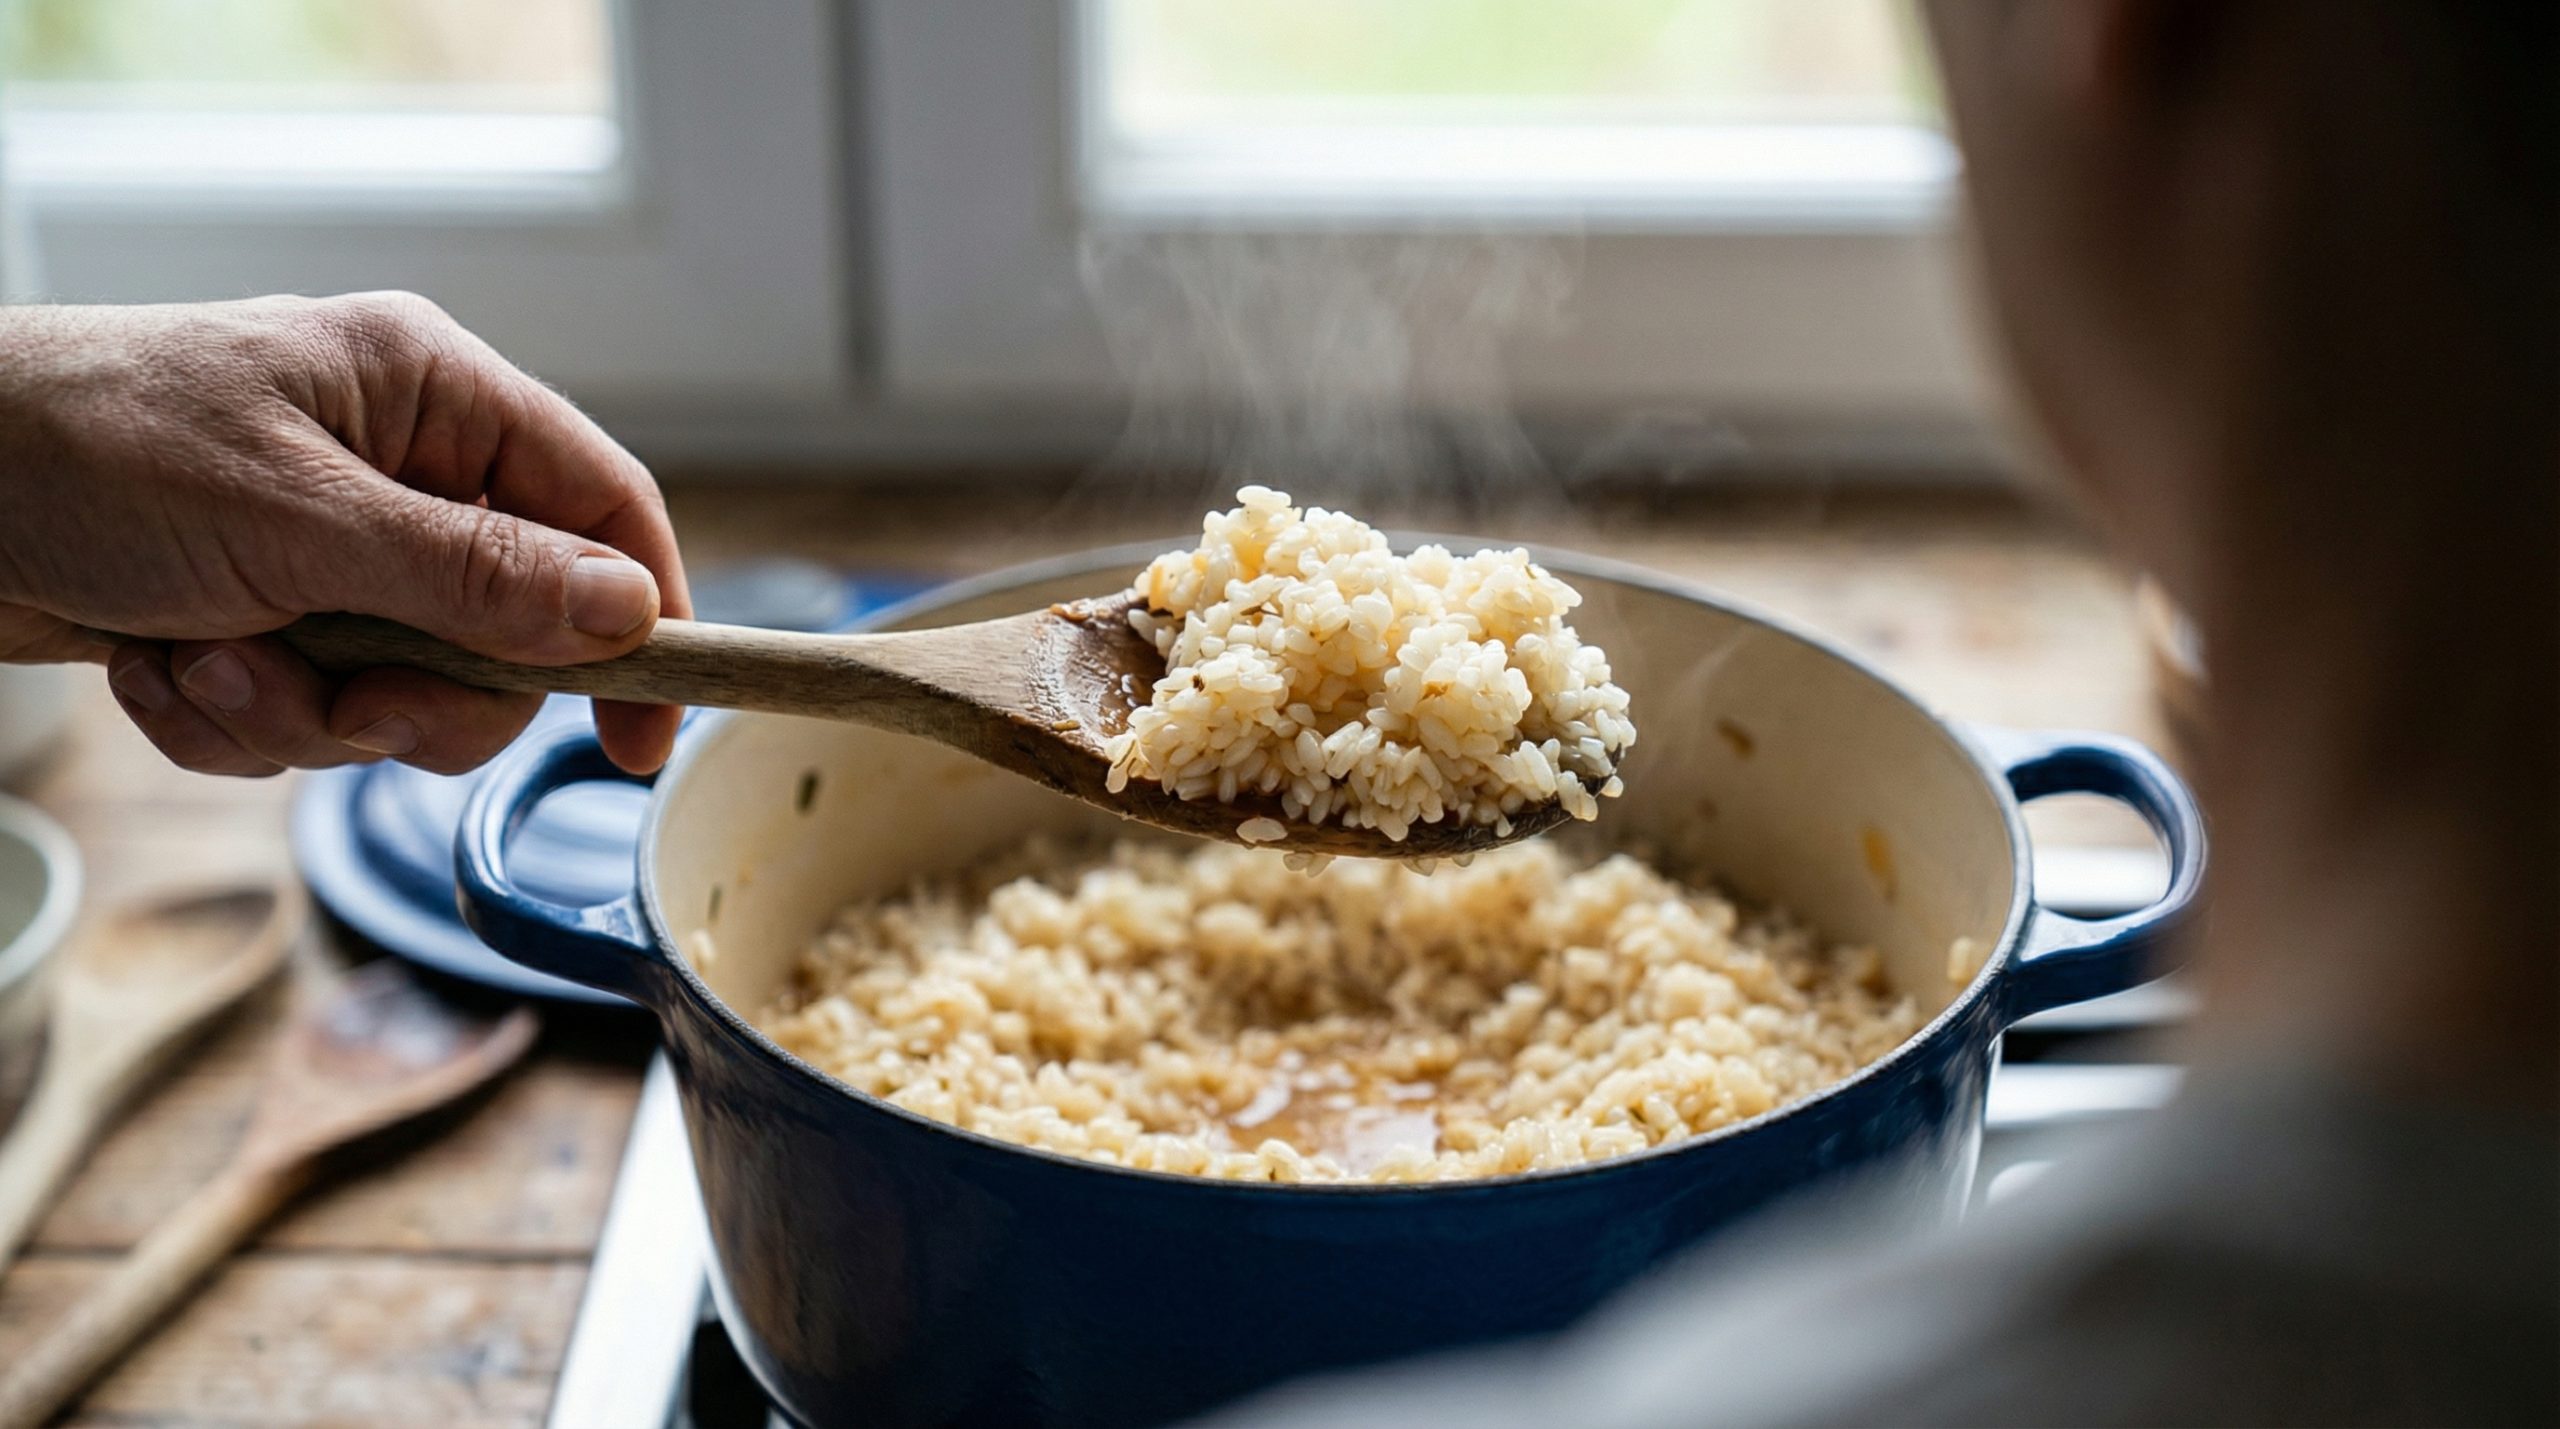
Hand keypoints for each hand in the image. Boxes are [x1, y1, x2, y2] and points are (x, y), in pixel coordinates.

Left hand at [0, 293, 691, 775]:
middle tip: (348, 712)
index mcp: (432, 396)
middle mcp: (401, 471)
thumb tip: (626, 613)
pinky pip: (311, 717)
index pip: (605, 507)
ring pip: (407, 695)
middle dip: (418, 699)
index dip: (645, 620)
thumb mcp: (295, 520)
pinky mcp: (268, 618)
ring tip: (198, 665)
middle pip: (514, 635)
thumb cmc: (85, 447)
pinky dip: (231, 721)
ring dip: (298, 714)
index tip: (644, 736)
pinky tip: (154, 666)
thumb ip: (470, 574)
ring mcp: (335, 551)